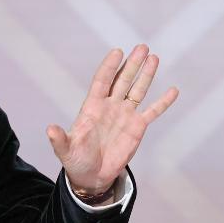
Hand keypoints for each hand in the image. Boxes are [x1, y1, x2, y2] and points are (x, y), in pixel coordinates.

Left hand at [47, 44, 178, 199]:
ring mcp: (124, 115)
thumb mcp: (65, 150)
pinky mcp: (137, 128)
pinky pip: (152, 112)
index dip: (109, 67)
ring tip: (154, 57)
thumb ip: (59, 140)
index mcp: (92, 108)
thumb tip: (50, 130)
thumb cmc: (76, 160)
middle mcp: (110, 107)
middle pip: (122, 80)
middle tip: (142, 47)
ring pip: (137, 90)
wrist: (92, 176)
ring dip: (146, 74)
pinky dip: (162, 102)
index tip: (117, 51)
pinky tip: (173, 90)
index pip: (102, 82)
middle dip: (131, 64)